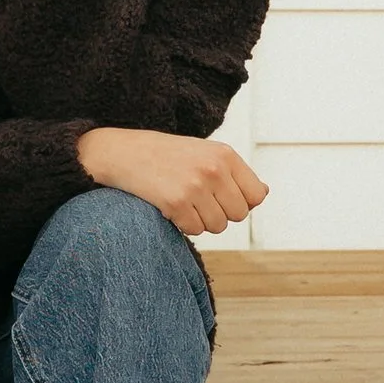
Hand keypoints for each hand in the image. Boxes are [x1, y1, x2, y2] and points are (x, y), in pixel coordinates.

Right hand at [77, 127, 266, 236]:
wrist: (121, 152)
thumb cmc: (165, 155)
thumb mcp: (204, 153)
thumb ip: (234, 173)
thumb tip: (262, 195)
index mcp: (225, 154)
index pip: (256, 195)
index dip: (241, 202)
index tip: (221, 198)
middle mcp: (214, 169)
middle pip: (238, 214)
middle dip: (220, 214)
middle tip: (197, 200)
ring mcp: (195, 186)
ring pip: (218, 226)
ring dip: (201, 220)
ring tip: (183, 201)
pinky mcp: (176, 202)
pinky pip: (195, 230)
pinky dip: (184, 225)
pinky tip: (170, 207)